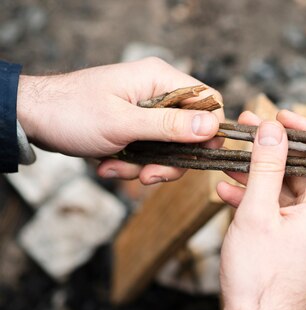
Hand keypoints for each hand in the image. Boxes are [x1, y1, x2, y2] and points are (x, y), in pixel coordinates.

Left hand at [16, 57, 223, 184]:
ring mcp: (146, 111)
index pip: (208, 101)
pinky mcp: (135, 127)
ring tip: (115, 168)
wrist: (33, 118)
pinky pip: (150, 151)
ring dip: (146, 165)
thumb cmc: (72, 112)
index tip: (196, 155)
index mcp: (160, 79)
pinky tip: (108, 165)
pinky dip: (132, 164)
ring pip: (170, 147)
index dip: (209, 131)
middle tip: (148, 175)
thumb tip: (213, 127)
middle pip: (191, 131)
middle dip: (170, 159)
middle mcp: (158, 92)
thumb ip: (170, 126)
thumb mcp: (124, 124)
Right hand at [217, 110, 305, 309]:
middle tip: (248, 131)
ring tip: (230, 159)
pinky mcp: (301, 248)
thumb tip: (272, 128)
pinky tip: (228, 191)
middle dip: (274, 152)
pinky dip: (261, 201)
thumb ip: (267, 166)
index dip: (303, 131)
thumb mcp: (258, 212)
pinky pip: (284, 214)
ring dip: (261, 176)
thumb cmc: (258, 276)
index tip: (278, 114)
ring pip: (291, 193)